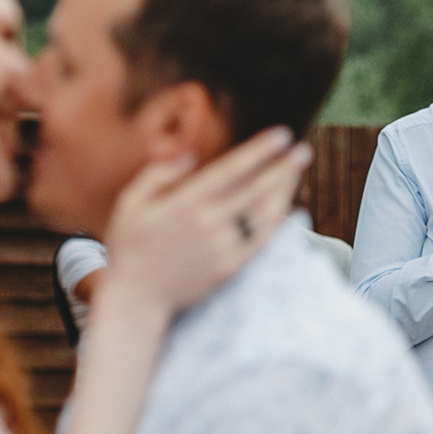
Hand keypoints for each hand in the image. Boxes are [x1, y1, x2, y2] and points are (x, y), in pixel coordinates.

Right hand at [100, 129, 307, 318]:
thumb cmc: (130, 246)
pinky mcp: (231, 268)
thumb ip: (157, 174)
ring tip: (295, 172)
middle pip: (255, 189)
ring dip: (284, 191)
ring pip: (263, 214)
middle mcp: (208, 223)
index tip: (281, 135)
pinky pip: (262, 241)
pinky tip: (289, 207)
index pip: (231, 170)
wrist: (137, 298)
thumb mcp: (130, 203)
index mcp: (184, 202)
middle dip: (282, 168)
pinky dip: (278, 222)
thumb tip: (191, 157)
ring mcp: (222, 247)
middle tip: (303, 150)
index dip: (259, 151)